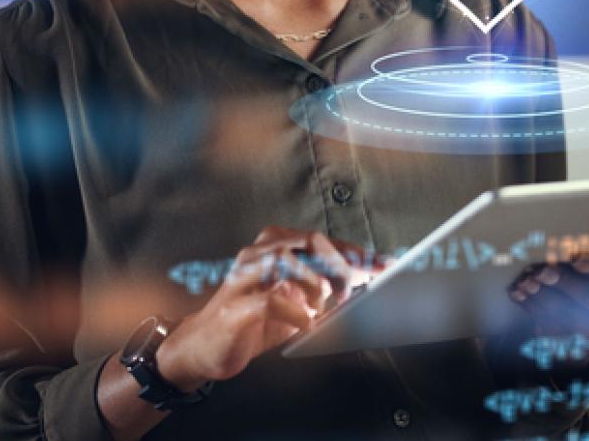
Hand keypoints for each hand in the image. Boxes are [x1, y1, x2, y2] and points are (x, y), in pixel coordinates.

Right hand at [155, 226, 379, 390]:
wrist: (202, 347)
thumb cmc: (251, 322)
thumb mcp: (293, 301)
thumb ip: (321, 288)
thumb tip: (362, 284)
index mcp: (274, 248)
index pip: (322, 240)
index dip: (356, 252)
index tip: (386, 264)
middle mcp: (258, 254)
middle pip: (311, 241)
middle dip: (342, 263)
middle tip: (357, 288)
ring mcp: (245, 277)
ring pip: (290, 260)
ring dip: (318, 286)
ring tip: (324, 308)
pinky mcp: (237, 305)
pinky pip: (273, 300)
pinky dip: (298, 313)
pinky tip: (307, 323)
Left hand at [506, 256, 588, 370]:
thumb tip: (566, 242)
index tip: (577, 262)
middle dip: (565, 284)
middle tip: (542, 271)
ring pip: (570, 320)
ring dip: (544, 298)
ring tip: (525, 282)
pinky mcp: (580, 349)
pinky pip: (553, 331)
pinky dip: (533, 310)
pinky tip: (520, 294)